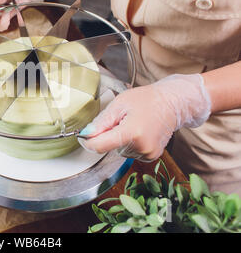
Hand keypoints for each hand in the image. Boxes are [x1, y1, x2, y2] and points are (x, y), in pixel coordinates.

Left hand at [78, 74, 211, 161]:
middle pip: (110, 148)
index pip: (100, 145)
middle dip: (109, 135)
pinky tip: (139, 131)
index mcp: (132, 132)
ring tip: (133, 123)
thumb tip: (86, 134)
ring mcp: (148, 153)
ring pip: (119, 151)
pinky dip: (129, 143)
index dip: (89, 141)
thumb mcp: (119, 104)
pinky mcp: (151, 156)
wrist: (173, 103)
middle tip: (121, 119)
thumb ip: (101, 121)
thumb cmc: (147, 99)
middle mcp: (141, 146)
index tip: (84, 136)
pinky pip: (130, 152)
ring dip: (120, 140)